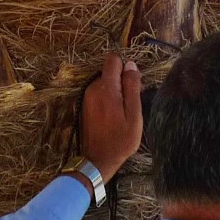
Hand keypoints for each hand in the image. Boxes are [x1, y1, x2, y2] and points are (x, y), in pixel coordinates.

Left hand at [78, 52, 142, 177]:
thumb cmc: (120, 140)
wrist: (98, 160)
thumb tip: (131, 65)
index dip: (125, 67)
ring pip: (105, 83)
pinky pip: (99, 93)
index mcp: (106, 88)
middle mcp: (93, 89)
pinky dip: (108, 99)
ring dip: (115, 92)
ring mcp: (87, 97)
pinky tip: (113, 116)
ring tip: (122, 113)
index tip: (132, 83)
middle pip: (109, 72)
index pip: (113, 59)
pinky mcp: (85, 105)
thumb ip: (132, 88)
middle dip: (121, 81)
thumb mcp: (134, 115)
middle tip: (130, 103)